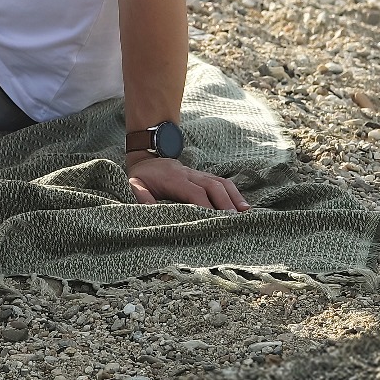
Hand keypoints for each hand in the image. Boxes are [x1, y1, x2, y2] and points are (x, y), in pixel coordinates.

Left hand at [124, 155, 249, 211]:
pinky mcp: (203, 176)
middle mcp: (190, 174)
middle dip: (225, 203)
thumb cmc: (142, 177)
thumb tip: (147, 207)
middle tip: (234, 222)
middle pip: (213, 186)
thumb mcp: (134, 184)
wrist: (147, 157)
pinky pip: (222, 182)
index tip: (214, 222)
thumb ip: (140, 194)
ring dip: (234, 197)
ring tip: (245, 214)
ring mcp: (198, 174)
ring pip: (220, 182)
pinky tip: (243, 206)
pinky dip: (234, 193)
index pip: (195, 192)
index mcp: (174, 178)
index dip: (206, 206)